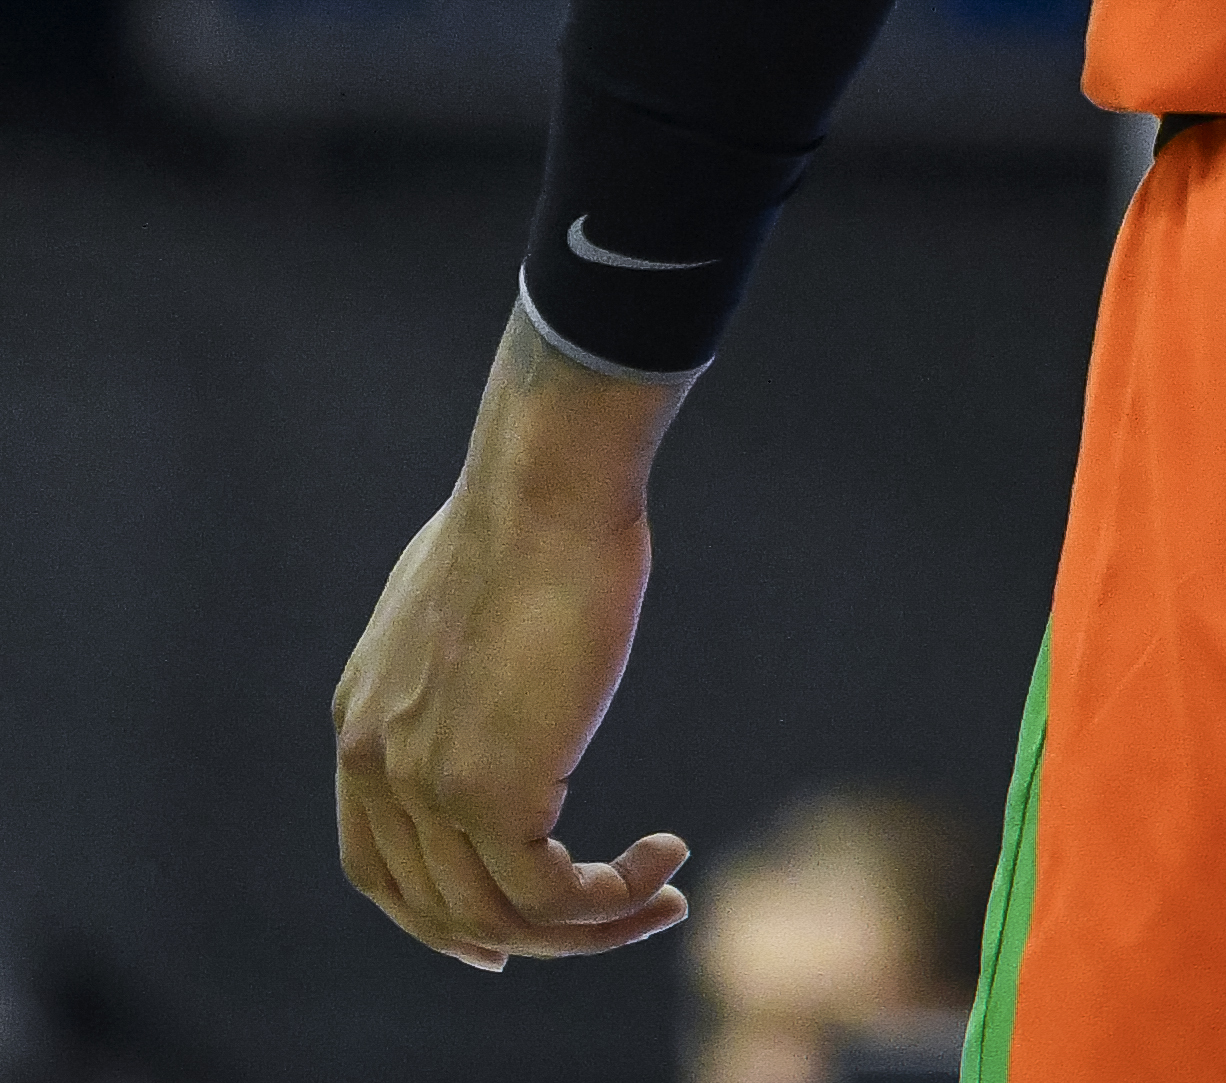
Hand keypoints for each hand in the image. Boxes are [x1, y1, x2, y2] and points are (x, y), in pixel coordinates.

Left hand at [332, 307, 696, 968]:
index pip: (379, 868)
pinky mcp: (493, 791)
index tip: (504, 940)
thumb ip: (461, 657)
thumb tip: (502, 664)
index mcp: (364, 725)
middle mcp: (377, 767)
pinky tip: (661, 859)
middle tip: (615, 921)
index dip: (438, 921)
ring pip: (500, 917)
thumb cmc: (534, 513)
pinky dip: (612, 898)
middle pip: (439, 910)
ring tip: (663, 895)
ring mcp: (427, 785)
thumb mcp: (464, 601)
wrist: (549, 485)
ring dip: (591, 927)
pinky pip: (550, 894)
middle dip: (529, 939)